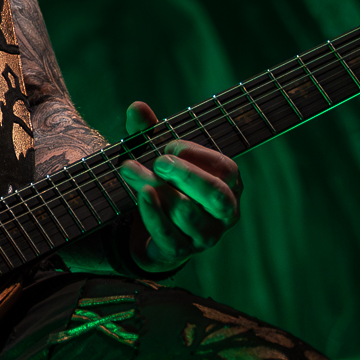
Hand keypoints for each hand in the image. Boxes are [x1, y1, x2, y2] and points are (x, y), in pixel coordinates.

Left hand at [117, 100, 240, 271]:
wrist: (152, 227)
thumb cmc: (163, 182)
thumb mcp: (155, 154)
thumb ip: (149, 131)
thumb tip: (137, 107)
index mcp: (229, 185)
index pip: (226, 169)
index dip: (197, 155)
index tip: (167, 144)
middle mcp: (224, 212)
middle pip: (216, 195)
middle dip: (186, 175)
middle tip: (158, 161)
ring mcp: (205, 235)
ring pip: (188, 214)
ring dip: (158, 189)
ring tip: (130, 170)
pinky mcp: (182, 252)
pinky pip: (170, 236)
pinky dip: (153, 214)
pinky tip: (141, 194)